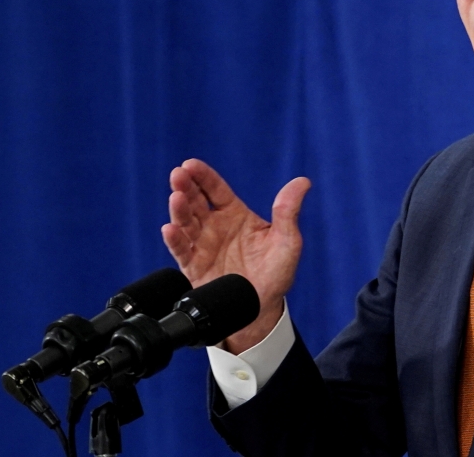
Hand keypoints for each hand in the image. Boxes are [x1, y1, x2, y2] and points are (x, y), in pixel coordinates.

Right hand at [161, 159, 310, 353]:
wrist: (262, 310)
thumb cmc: (276, 273)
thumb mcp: (288, 241)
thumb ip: (288, 212)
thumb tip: (302, 182)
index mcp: (235, 215)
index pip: (215, 189)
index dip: (203, 176)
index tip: (190, 164)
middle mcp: (214, 227)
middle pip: (195, 201)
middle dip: (185, 187)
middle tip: (178, 175)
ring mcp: (202, 246)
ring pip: (185, 222)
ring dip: (179, 210)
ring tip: (176, 198)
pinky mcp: (194, 267)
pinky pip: (181, 251)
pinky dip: (175, 240)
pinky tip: (171, 229)